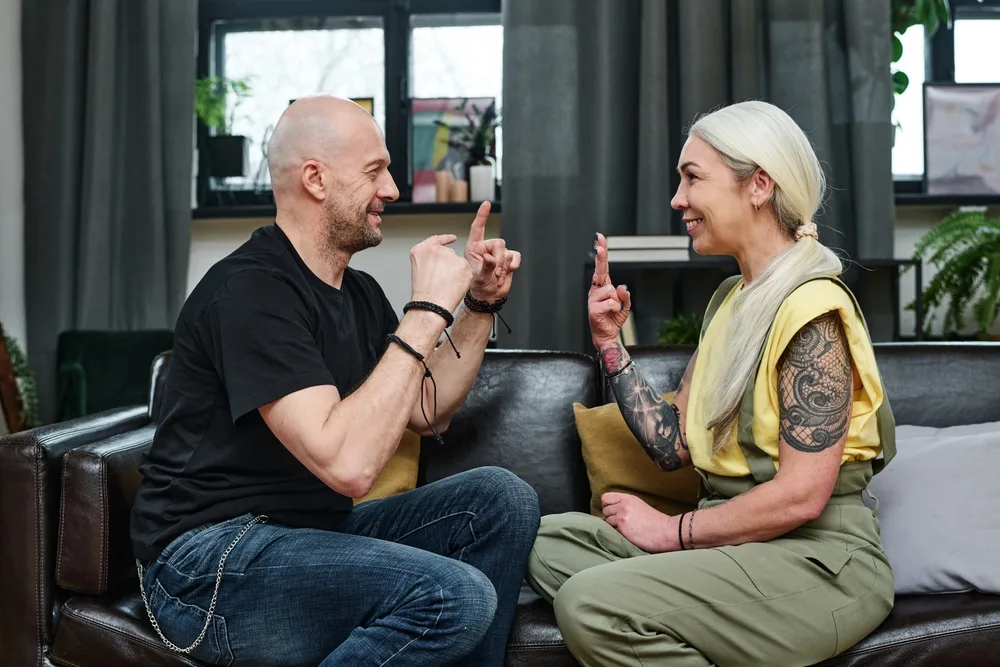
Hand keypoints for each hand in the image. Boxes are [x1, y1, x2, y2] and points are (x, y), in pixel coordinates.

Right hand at [410, 234, 473, 312]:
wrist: (432, 304)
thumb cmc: (424, 293)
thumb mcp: (418, 270)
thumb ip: (429, 260)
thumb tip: (440, 262)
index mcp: (422, 250)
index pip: (436, 240)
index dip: (445, 239)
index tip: (451, 238)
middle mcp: (436, 250)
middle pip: (449, 254)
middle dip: (449, 265)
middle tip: (443, 280)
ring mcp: (451, 256)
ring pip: (459, 263)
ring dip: (456, 273)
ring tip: (446, 286)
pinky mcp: (463, 264)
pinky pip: (467, 271)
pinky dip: (464, 279)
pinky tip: (454, 286)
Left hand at [465, 201, 520, 301]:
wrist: (488, 296)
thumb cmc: (478, 286)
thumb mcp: (478, 277)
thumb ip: (485, 266)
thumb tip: (490, 257)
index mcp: (474, 248)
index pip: (477, 228)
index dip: (482, 215)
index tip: (486, 204)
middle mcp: (486, 248)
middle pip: (499, 243)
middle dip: (499, 260)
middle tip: (495, 274)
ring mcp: (499, 253)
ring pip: (507, 251)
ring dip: (504, 266)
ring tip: (497, 277)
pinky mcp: (509, 259)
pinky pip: (516, 256)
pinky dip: (513, 265)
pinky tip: (507, 273)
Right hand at [589, 233, 630, 349]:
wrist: (607, 336)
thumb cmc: (613, 319)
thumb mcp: (625, 306)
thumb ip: (625, 295)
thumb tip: (621, 286)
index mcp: (602, 287)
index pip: (602, 267)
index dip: (601, 252)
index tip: (599, 238)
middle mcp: (596, 290)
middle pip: (599, 270)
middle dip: (600, 257)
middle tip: (599, 246)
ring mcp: (593, 299)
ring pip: (611, 290)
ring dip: (617, 301)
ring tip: (613, 309)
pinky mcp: (593, 309)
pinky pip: (611, 303)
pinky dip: (616, 309)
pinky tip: (612, 313)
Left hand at [602, 492, 673, 552]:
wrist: (666, 531)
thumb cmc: (655, 521)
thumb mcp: (639, 505)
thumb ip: (625, 504)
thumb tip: (611, 509)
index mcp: (628, 498)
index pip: (605, 498)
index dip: (607, 505)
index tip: (613, 511)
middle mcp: (623, 505)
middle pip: (605, 510)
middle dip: (610, 517)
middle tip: (621, 522)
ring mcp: (622, 517)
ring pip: (607, 521)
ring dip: (614, 526)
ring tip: (627, 529)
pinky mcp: (623, 529)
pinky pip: (613, 531)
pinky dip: (618, 534)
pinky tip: (628, 534)